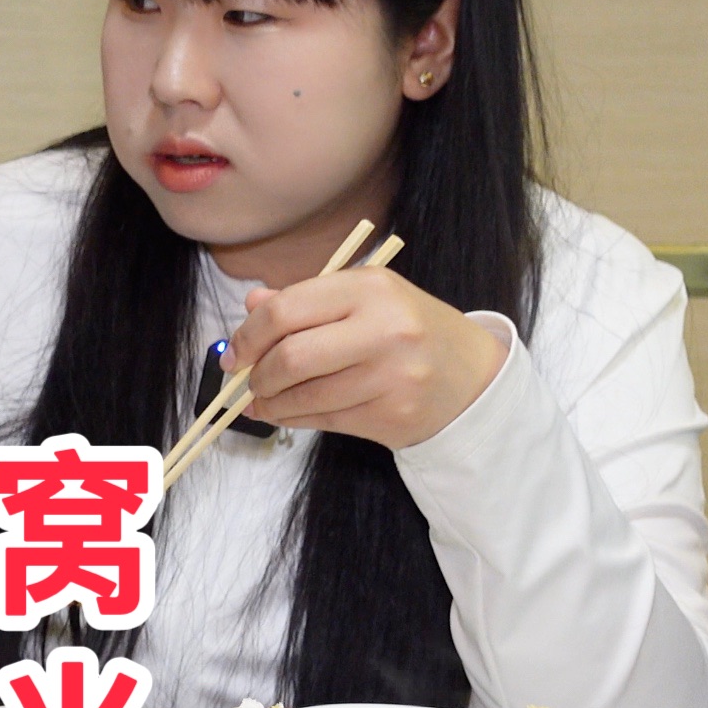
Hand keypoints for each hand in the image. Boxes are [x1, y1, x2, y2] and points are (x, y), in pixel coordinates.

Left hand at [220, 264, 508, 448]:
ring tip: (265, 401)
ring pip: (304, 396)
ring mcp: (393, 374)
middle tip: (249, 382)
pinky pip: (324, 420)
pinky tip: (287, 413)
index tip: (237, 352)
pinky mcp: (393, 414)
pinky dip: (294, 419)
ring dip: (271, 403)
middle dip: (258, 375)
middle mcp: (385, 328)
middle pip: (290, 358)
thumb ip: (306, 300)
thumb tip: (252, 305)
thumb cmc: (407, 330)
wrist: (470, 375)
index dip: (249, 335)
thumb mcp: (365, 299)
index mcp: (370, 287)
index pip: (286, 310)